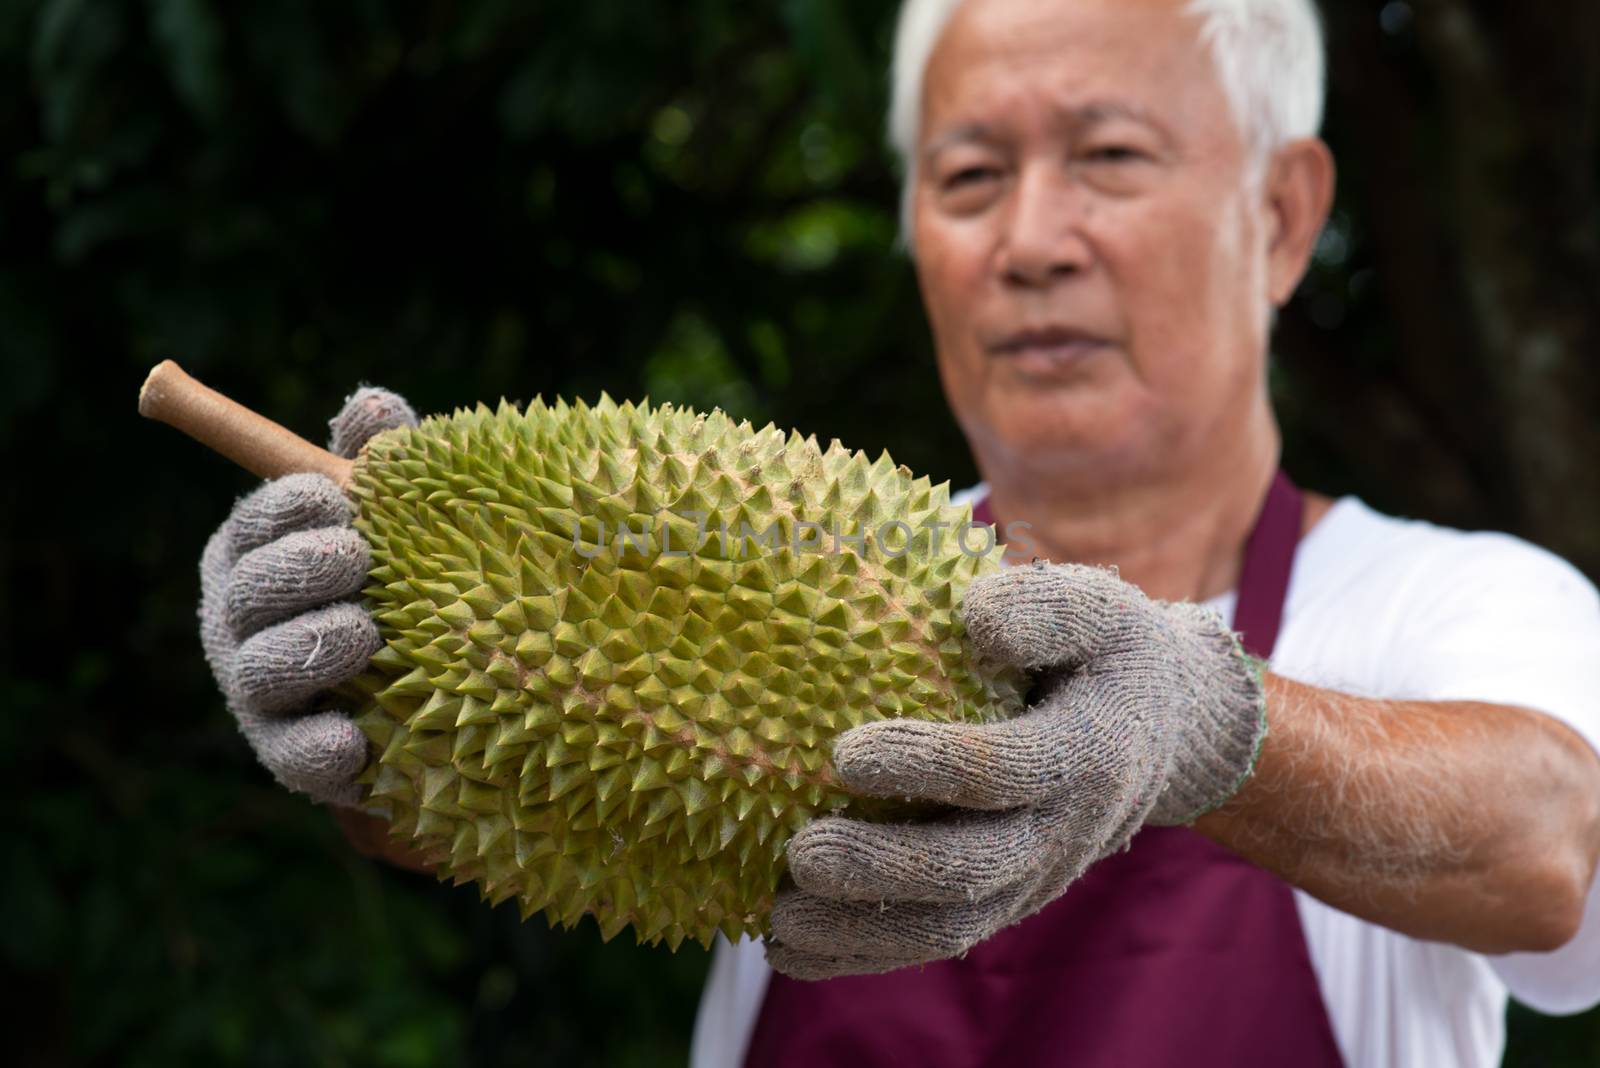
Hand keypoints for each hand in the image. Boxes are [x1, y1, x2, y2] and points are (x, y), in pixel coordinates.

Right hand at [198, 386, 417, 805]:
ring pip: (262, 671)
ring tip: (365, 634)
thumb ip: (378, 462)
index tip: (332, 499)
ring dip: (310, 648)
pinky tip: (353, 740)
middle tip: (356, 559)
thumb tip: (376, 408)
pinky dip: (318, 750)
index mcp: (258, 555)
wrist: (428, 694)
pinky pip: (293, 759)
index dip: (283, 509)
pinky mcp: (294, 759)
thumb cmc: (399, 578)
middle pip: (247, 594)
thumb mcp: (394, 518)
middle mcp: (243, 624)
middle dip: (297, 571)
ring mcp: (261, 695)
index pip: (252, 525)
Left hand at [765, 562, 1267, 979]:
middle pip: (971, 869)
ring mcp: (1032, 880)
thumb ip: (1046, 605)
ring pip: (948, 927)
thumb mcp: (1099, 609)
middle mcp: (1061, 834)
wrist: (1166, 734)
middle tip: (803, 852)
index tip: (845, 752)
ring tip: (782, 920)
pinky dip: (862, 955)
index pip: (1003, 770)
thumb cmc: (1109, 653)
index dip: (927, 765)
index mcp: (1086, 755)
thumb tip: (976, 615)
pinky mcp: (1002, 902)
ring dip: (862, 931)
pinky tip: (789, 949)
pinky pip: (933, 943)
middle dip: (883, 869)